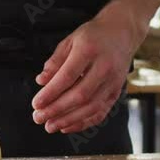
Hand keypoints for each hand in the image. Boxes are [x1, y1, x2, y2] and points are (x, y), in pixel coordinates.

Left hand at [31, 4, 147, 133]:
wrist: (122, 32)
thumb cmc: (94, 35)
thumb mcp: (70, 41)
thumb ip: (55, 61)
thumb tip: (41, 81)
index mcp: (89, 50)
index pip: (68, 76)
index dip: (51, 93)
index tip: (36, 103)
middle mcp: (104, 67)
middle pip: (80, 95)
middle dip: (57, 110)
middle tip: (39, 117)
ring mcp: (113, 81)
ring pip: (91, 107)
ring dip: (69, 120)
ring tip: (51, 126)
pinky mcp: (116, 91)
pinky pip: (101, 111)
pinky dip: (84, 122)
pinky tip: (68, 126)